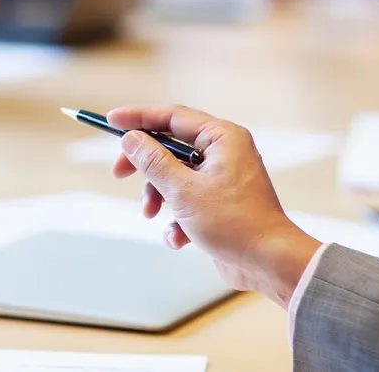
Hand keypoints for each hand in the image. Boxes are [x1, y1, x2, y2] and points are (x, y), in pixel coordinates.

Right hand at [109, 106, 321, 307]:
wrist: (268, 263)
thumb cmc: (233, 222)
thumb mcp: (183, 190)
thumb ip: (153, 161)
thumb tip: (131, 139)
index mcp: (222, 138)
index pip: (172, 117)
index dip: (138, 118)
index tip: (110, 121)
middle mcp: (225, 152)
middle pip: (171, 146)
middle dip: (145, 165)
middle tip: (119, 172)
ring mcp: (223, 178)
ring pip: (175, 176)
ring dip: (158, 196)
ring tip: (152, 215)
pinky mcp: (221, 203)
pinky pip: (188, 200)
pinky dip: (177, 218)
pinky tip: (180, 238)